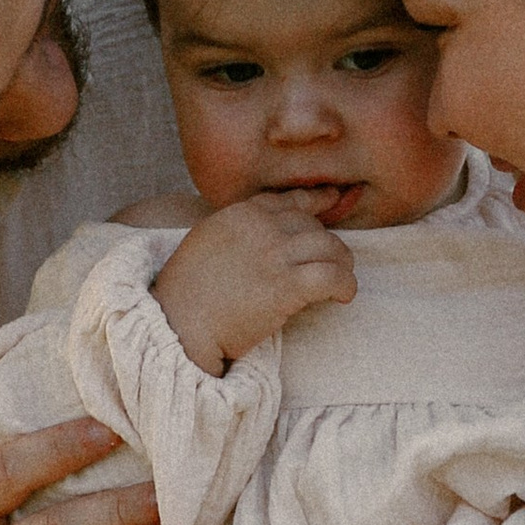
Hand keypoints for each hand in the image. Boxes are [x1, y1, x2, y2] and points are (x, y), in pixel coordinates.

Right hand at [151, 194, 357, 374]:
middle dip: (327, 245)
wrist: (178, 324)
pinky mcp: (287, 285)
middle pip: (313, 225)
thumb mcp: (205, 244)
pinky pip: (332, 277)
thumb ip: (236, 234)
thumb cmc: (186, 295)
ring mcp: (274, 254)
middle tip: (333, 265)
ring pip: (330, 247)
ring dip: (341, 264)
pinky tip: (343, 297)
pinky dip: (345, 285)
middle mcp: (260, 227)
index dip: (315, 203)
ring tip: (342, 281)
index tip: (332, 200)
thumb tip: (266, 240)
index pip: (288, 201)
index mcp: (238, 214)